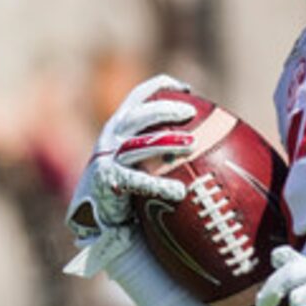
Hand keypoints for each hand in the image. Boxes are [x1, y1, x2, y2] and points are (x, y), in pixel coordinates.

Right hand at [66, 74, 196, 257]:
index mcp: (119, 126)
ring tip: (191, 144)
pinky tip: (180, 192)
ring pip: (139, 145)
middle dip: (164, 109)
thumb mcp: (140, 163)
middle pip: (138, 115)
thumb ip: (162, 151)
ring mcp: (108, 159)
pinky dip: (159, 184)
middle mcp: (111, 137)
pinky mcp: (109, 182)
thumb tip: (209, 147)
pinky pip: (137, 181)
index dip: (161, 86)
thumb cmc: (128, 190)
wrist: (96, 220)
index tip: (187, 89)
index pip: (138, 96)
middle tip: (191, 112)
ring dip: (166, 142)